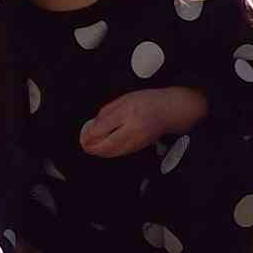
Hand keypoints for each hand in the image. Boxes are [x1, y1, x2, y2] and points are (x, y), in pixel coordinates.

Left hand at [80, 87, 206, 158]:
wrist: (169, 111)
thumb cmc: (148, 101)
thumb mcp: (124, 99)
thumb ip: (107, 112)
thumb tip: (93, 126)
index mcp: (127, 113)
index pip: (103, 128)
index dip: (90, 135)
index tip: (83, 136)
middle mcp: (133, 128)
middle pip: (107, 145)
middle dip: (93, 148)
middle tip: (85, 146)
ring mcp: (138, 140)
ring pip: (114, 152)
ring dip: (101, 152)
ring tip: (92, 148)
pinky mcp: (141, 147)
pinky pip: (122, 152)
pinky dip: (111, 152)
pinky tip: (106, 149)